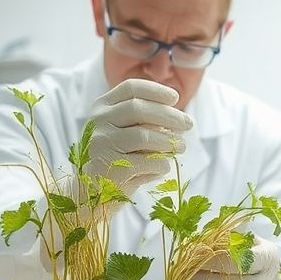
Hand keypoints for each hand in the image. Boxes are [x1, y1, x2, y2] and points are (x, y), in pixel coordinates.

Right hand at [83, 79, 191, 195]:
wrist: (92, 190)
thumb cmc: (115, 156)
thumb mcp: (124, 131)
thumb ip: (144, 120)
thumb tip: (178, 118)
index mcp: (101, 107)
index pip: (130, 89)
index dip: (156, 91)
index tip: (176, 98)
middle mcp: (98, 122)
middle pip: (138, 109)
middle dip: (169, 115)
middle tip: (188, 124)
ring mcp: (102, 144)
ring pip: (144, 136)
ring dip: (169, 142)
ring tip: (180, 147)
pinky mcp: (110, 168)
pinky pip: (147, 162)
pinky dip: (162, 164)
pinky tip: (163, 167)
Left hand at [189, 238, 280, 279]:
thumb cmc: (252, 263)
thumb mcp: (247, 246)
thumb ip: (227, 241)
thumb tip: (196, 239)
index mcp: (268, 255)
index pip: (242, 256)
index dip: (216, 257)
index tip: (196, 253)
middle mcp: (269, 277)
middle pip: (236, 278)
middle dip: (208, 274)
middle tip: (188, 269)